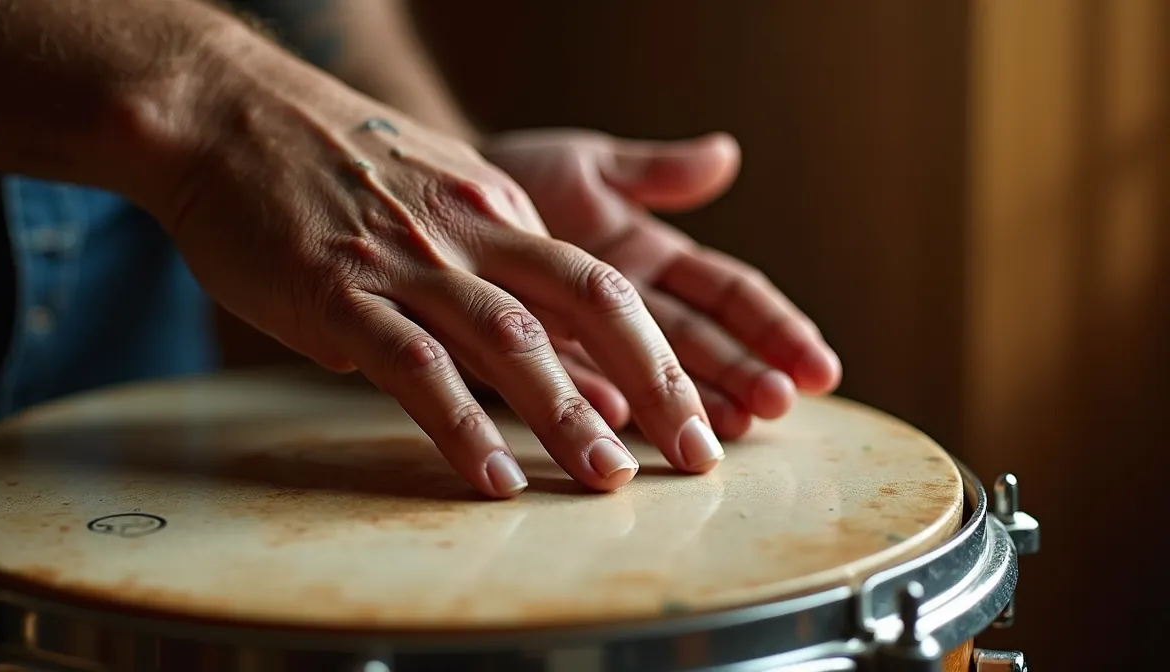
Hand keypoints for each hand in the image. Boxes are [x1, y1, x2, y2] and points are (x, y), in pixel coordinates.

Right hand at [153, 45, 726, 497]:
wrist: (226, 113)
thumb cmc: (327, 165)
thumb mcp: (432, 186)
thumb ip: (484, 253)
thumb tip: (528, 340)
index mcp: (499, 209)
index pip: (598, 288)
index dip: (654, 353)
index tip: (690, 415)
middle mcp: (472, 231)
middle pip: (590, 303)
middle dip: (656, 380)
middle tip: (700, 452)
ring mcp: (408, 260)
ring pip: (511, 338)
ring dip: (569, 412)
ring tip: (610, 479)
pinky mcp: (341, 292)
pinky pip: (414, 365)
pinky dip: (459, 424)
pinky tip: (493, 475)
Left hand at [482, 129, 841, 438]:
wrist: (430, 200)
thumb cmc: (518, 177)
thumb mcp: (586, 166)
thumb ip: (652, 172)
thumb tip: (725, 154)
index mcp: (653, 258)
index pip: (728, 294)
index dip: (774, 328)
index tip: (817, 366)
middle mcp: (625, 306)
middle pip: (699, 343)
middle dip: (742, 374)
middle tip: (778, 405)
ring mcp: (578, 338)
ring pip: (644, 374)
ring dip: (688, 403)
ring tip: (728, 430)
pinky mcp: (523, 358)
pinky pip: (562, 381)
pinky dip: (591, 399)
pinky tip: (619, 421)